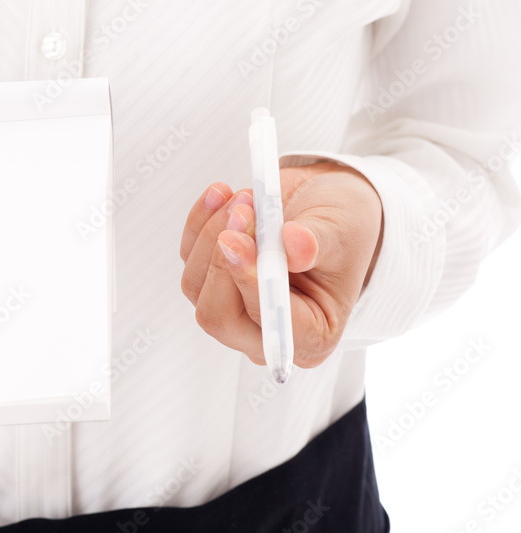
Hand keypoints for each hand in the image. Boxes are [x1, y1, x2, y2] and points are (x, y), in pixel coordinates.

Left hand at [179, 162, 382, 367]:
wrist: (325, 207)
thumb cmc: (344, 229)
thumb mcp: (341, 233)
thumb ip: (315, 243)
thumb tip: (293, 245)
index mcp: (312, 337)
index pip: (270, 327)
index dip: (250, 286)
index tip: (240, 239)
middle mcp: (266, 331)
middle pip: (218, 315)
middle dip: (223, 258)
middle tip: (243, 209)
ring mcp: (233, 308)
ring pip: (196, 285)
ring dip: (212, 234)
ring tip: (244, 197)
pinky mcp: (211, 281)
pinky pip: (189, 258)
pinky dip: (200, 223)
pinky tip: (220, 194)